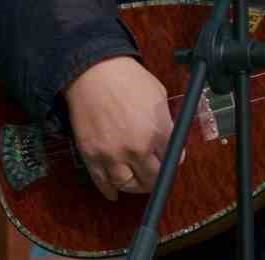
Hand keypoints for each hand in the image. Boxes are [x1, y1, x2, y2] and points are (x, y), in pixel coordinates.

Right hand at [62, 56, 173, 200]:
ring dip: (134, 187)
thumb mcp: (159, 96)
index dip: (173, 161)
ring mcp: (112, 155)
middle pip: (151, 178)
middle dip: (156, 178)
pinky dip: (109, 190)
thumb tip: (171, 139)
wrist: (94, 72)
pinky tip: (114, 193)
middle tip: (155, 175)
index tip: (171, 160)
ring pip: (127, 185)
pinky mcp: (91, 156)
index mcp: (157, 132)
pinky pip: (102, 182)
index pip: (172, 160)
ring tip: (136, 182)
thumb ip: (166, 122)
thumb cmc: (128, 79)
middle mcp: (137, 149)